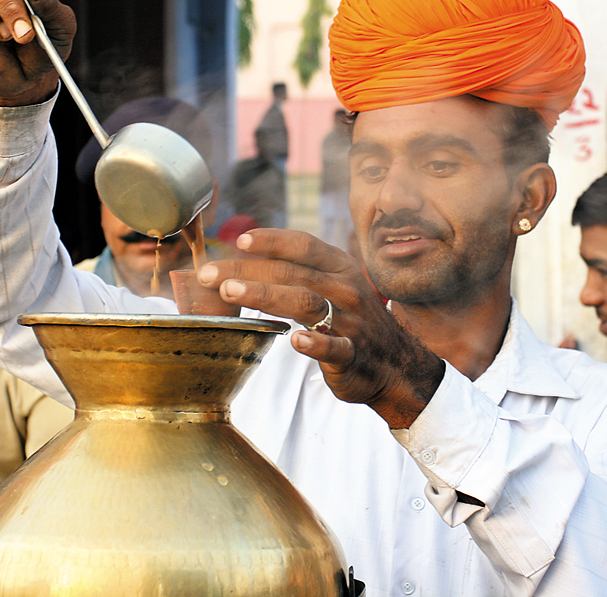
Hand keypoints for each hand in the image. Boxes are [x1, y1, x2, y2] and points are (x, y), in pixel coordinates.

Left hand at [196, 229, 444, 428]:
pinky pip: (334, 347)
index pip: (302, 246)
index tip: (238, 240)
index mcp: (338, 268)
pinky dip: (315, 343)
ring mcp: (350, 322)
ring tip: (232, 293)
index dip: (271, 240)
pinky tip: (295, 340)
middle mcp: (345, 288)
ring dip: (266, 295)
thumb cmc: (352, 321)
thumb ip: (297, 274)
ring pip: (305, 302)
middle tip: (209, 275)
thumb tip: (241, 264)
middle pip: (291, 273)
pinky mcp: (353, 355)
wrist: (397, 365)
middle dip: (246, 271)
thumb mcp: (333, 287)